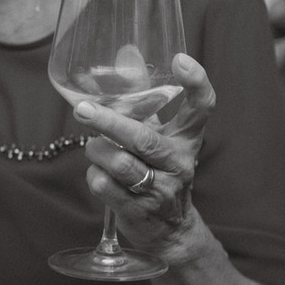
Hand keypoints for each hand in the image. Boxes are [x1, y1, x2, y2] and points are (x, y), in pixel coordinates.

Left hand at [74, 52, 212, 256]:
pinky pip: (103, 186)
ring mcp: (161, 189)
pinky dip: (94, 175)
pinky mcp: (139, 210)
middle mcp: (179, 163)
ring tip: (94, 147)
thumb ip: (142, 102)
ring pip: (118, 163)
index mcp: (186, 139)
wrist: (169, 230)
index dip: (195, 83)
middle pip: (142, 138)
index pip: (201, 107)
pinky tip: (99, 174)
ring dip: (96, 152)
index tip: (181, 60)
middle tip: (82, 110)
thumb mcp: (158, 137)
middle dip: (108, 122)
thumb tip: (126, 54)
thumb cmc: (157, 171)